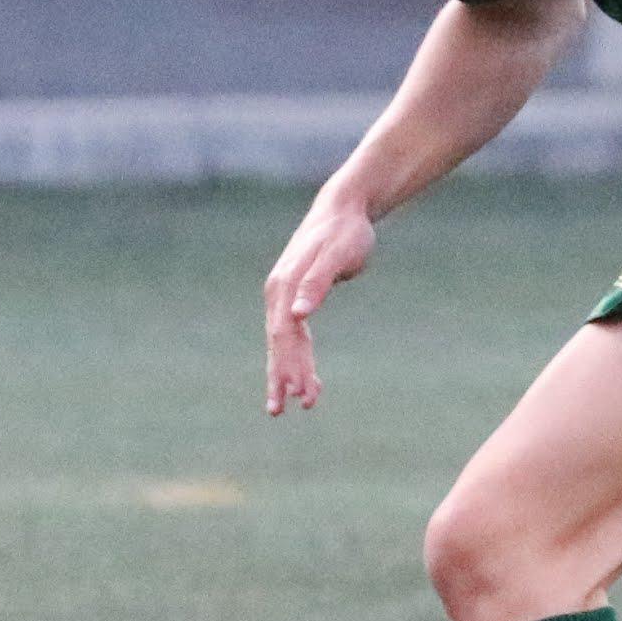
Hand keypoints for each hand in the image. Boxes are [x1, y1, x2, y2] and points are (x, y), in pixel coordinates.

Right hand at [260, 188, 375, 414]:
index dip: (290, 364)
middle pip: (278, 343)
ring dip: (287, 373)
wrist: (343, 210)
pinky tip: (309, 379)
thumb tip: (296, 315)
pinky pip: (293, 336)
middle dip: (282, 376)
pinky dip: (299, 359)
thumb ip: (316, 283)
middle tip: (284, 410)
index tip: (300, 393)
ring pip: (283, 343)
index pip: (284, 334)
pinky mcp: (294, 300)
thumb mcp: (337, 255)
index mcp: (283, 286)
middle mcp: (277, 294)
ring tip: (292, 406)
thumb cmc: (345, 232)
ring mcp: (283, 297)